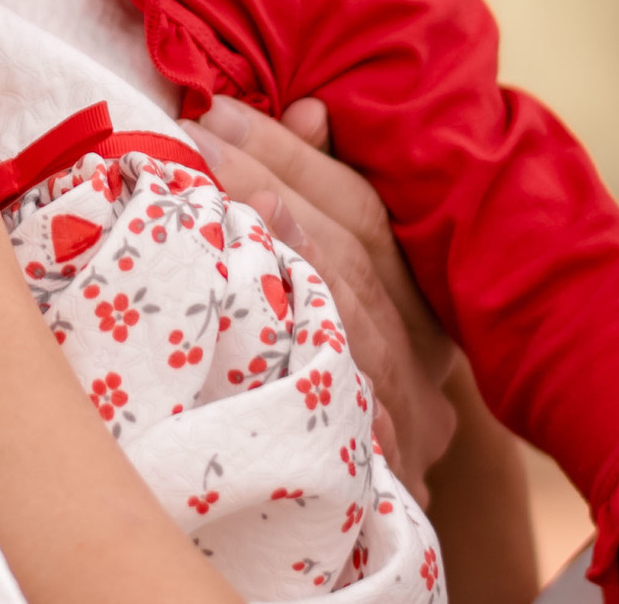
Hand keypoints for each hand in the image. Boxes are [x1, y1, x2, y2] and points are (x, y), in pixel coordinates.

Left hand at [183, 93, 455, 496]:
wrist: (379, 508)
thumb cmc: (356, 367)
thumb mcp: (358, 277)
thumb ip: (329, 194)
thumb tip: (309, 112)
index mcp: (424, 302)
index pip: (361, 214)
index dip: (290, 159)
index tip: (216, 114)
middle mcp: (424, 363)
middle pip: (350, 267)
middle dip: (268, 191)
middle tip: (194, 144)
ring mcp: (406, 427)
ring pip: (343, 332)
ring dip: (268, 259)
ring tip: (197, 204)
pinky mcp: (378, 484)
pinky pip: (327, 417)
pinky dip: (278, 362)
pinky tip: (224, 323)